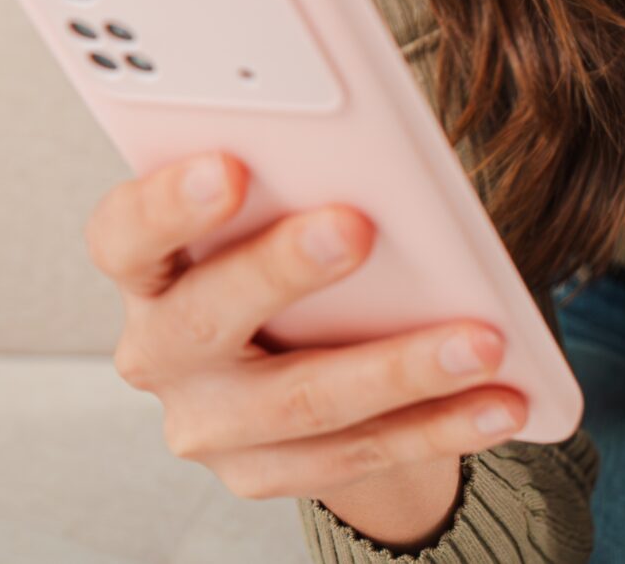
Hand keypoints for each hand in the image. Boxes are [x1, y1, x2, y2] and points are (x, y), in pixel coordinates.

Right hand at [85, 151, 527, 509]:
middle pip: (207, 318)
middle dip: (284, 270)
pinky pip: (358, 454)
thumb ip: (291, 185)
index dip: (166, 204)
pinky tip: (501, 402)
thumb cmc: (283, 252)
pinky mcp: (263, 474)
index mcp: (146, 269)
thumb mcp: (272, 210)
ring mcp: (208, 425)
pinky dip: (439, 426)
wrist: (287, 357)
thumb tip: (372, 148)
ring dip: (400, 368)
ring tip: (481, 340)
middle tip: (359, 225)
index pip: (123, 235)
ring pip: (302, 400)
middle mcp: (158, 352)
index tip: (228, 166)